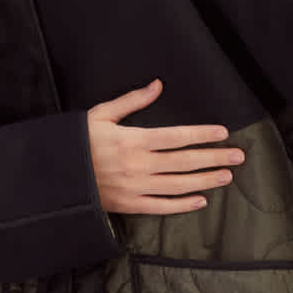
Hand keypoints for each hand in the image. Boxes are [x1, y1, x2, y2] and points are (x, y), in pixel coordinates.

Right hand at [87, 78, 244, 213]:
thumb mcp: (101, 114)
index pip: (177, 136)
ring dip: (205, 180)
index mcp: (133, 140)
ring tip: (226, 176)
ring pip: (178, 184)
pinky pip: (161, 207)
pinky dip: (182, 205)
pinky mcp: (129, 204)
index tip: (223, 133)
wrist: (55, 175)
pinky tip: (200, 200)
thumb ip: (132, 101)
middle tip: (238, 156)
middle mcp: (138, 165)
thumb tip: (157, 85)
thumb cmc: (77, 142)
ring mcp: (135, 187)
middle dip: (214, 158)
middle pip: (184, 161)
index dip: (202, 134)